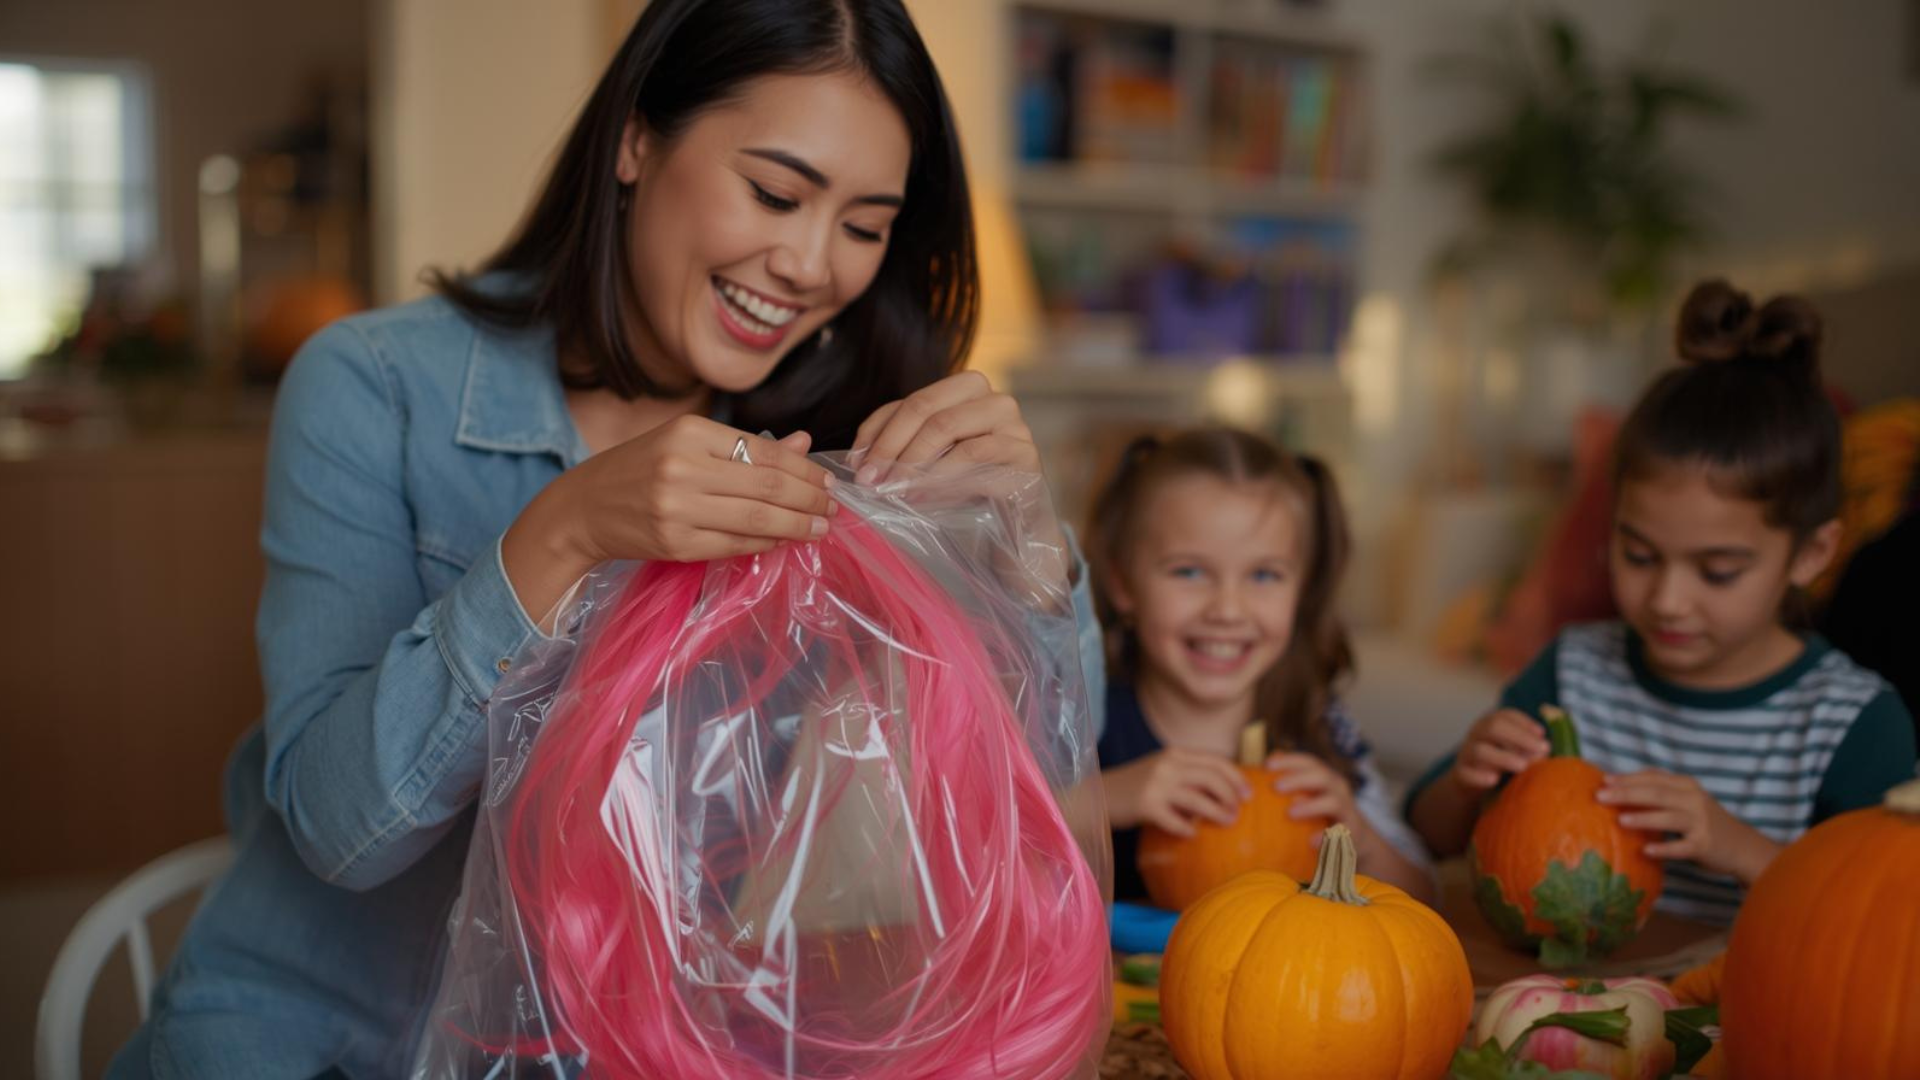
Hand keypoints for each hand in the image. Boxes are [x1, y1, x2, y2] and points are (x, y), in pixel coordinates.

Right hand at [548, 415, 834, 567]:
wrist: (582, 508)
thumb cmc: (639, 469)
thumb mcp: (686, 443)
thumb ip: (746, 446)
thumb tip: (805, 443)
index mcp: (690, 432)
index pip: (766, 450)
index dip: (804, 469)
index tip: (826, 481)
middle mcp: (684, 467)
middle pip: (769, 485)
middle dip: (809, 499)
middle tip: (832, 507)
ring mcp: (678, 509)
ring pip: (758, 519)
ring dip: (797, 525)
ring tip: (820, 527)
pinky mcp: (675, 544)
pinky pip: (736, 545)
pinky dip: (766, 544)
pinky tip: (784, 541)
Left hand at [851, 371, 1040, 484]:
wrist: (1017, 532)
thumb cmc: (970, 494)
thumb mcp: (930, 466)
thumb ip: (900, 449)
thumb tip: (858, 458)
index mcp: (969, 392)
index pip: (913, 401)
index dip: (878, 431)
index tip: (856, 464)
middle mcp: (995, 400)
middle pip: (928, 407)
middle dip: (890, 444)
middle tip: (869, 479)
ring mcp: (1015, 425)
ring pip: (948, 425)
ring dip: (911, 460)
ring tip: (892, 490)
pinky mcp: (1026, 456)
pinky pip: (974, 455)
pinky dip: (940, 476)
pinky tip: (921, 497)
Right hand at [1103, 749, 1252, 835]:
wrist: (1097, 795)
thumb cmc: (1135, 786)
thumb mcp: (1162, 771)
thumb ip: (1188, 775)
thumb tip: (1223, 792)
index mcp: (1174, 754)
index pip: (1215, 760)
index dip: (1236, 776)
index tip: (1249, 793)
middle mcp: (1167, 765)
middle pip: (1212, 778)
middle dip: (1231, 795)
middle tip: (1239, 811)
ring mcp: (1156, 785)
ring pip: (1199, 799)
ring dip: (1217, 812)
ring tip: (1228, 822)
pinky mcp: (1146, 806)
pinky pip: (1177, 821)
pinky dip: (1188, 828)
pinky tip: (1192, 834)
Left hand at [1266, 752, 1363, 835]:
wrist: (1356, 837)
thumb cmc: (1322, 813)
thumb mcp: (1309, 795)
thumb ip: (1289, 784)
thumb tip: (1257, 770)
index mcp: (1325, 777)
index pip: (1309, 762)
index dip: (1289, 761)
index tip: (1267, 765)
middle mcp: (1338, 789)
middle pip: (1321, 776)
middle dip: (1298, 779)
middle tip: (1275, 787)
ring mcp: (1347, 809)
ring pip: (1333, 802)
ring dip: (1311, 806)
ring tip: (1290, 813)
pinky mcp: (1353, 832)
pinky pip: (1341, 833)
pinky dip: (1326, 837)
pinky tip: (1311, 842)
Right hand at [1450, 708, 1550, 791]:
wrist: (1468, 782)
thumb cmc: (1498, 761)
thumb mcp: (1513, 748)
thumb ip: (1529, 748)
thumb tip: (1544, 751)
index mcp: (1490, 723)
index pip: (1505, 715)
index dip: (1525, 722)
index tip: (1542, 734)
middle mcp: (1477, 734)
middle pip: (1493, 727)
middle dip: (1520, 737)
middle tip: (1542, 749)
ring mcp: (1466, 753)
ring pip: (1480, 751)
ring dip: (1504, 757)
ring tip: (1523, 766)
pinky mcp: (1461, 773)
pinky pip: (1467, 773)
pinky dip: (1480, 776)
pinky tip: (1494, 780)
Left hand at [1598, 770, 1780, 881]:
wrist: (1742, 845)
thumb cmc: (1703, 820)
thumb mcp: (1686, 799)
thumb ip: (1660, 790)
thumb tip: (1617, 784)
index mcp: (1686, 786)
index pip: (1654, 778)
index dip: (1628, 778)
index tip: (1603, 780)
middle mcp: (1694, 801)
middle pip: (1657, 794)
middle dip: (1628, 793)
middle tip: (1601, 796)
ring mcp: (1700, 823)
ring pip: (1669, 818)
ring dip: (1644, 818)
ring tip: (1620, 820)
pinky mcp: (1704, 845)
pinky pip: (1681, 847)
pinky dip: (1664, 848)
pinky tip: (1646, 850)